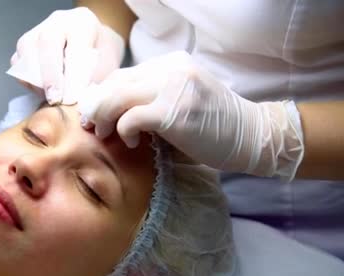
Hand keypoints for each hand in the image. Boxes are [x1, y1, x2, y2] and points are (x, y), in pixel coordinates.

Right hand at [11, 7, 124, 104]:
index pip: (76, 48)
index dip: (73, 76)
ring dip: (35, 79)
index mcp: (83, 23)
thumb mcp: (106, 67)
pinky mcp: (24, 44)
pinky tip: (42, 91)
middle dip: (50, 76)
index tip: (73, 99)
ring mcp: (38, 30)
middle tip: (56, 100)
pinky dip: (26, 80)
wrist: (94, 45)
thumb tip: (79, 103)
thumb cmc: (101, 58)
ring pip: (27, 50)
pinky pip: (17, 62)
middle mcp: (58, 22)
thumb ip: (93, 81)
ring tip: (50, 98)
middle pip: (47, 43)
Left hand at [78, 51, 304, 179]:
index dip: (103, 94)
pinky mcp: (173, 112)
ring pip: (117, 97)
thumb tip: (114, 112)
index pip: (124, 74)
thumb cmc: (215, 126)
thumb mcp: (182, 101)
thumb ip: (154, 98)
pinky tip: (133, 143)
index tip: (94, 113)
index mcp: (172, 64)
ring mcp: (173, 88)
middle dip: (96, 106)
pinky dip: (124, 132)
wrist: (252, 136)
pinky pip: (131, 118)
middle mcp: (172, 69)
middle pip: (115, 83)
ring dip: (103, 118)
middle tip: (91, 126)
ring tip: (104, 134)